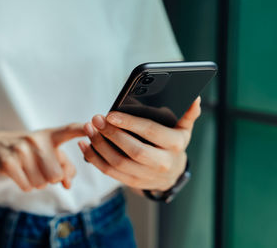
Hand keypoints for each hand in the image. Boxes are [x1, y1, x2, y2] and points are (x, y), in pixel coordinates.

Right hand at [0, 123, 84, 191]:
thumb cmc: (31, 151)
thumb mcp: (49, 152)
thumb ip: (65, 167)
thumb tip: (68, 184)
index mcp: (51, 135)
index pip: (69, 130)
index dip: (82, 129)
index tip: (92, 125)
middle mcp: (37, 139)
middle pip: (56, 175)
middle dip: (50, 178)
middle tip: (40, 168)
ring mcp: (21, 149)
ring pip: (41, 184)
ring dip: (37, 182)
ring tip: (29, 169)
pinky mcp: (8, 162)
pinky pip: (27, 187)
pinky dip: (25, 185)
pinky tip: (20, 173)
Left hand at [78, 97, 200, 190]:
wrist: (171, 174)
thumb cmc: (172, 144)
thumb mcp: (183, 129)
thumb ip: (188, 114)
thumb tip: (195, 97)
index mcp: (175, 144)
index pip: (150, 132)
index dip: (130, 123)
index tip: (111, 114)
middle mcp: (162, 162)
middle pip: (133, 150)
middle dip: (111, 134)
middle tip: (95, 119)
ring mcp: (146, 175)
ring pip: (118, 163)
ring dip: (99, 146)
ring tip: (89, 129)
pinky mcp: (132, 182)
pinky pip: (110, 172)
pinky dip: (94, 159)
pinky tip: (84, 145)